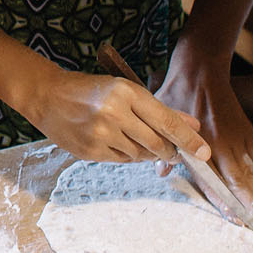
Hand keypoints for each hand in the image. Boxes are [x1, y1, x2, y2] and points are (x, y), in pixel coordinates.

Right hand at [23, 67, 212, 166]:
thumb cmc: (91, 90)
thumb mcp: (126, 91)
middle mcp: (114, 113)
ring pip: (140, 155)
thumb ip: (161, 110)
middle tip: (175, 152)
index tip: (204, 152)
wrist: (49, 96)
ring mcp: (101, 134)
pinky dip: (126, 155)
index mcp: (126, 93)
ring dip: (146, 152)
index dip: (188, 139)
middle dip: (170, 150)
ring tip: (134, 138)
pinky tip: (117, 142)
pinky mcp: (91, 151)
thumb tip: (193, 126)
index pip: (166, 121)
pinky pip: (122, 161)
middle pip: (157, 143)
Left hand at [158, 40, 252, 226]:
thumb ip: (163, 146)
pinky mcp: (246, 131)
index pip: (213, 182)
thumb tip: (161, 171)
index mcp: (198, 145)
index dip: (226, 202)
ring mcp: (235, 138)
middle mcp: (220, 145)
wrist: (200, 69)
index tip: (238, 220)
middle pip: (240, 182)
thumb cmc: (177, 94)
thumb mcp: (162, 119)